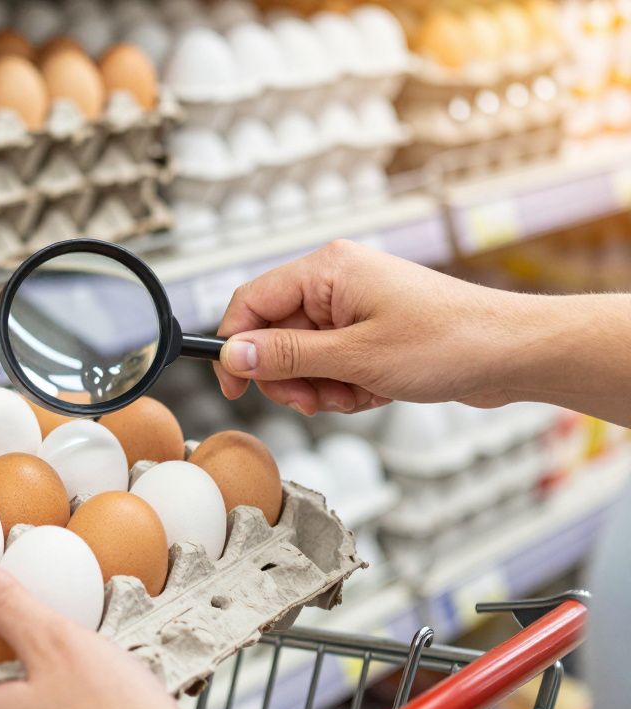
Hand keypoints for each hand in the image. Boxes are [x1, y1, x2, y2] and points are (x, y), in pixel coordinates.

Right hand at [213, 241, 525, 414]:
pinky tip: (376, 391)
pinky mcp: (371, 328)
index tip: (233, 387)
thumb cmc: (448, 343)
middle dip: (291, 375)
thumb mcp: (354, 358)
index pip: (251, 302)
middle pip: (275, 333)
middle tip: (315, 400)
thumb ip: (286, 356)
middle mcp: (336, 281)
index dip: (234, 346)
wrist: (514, 352)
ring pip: (304, 354)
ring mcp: (355, 305)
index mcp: (327, 270)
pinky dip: (346, 385)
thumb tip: (232, 354)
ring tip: (357, 394)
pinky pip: (333, 361)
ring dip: (321, 385)